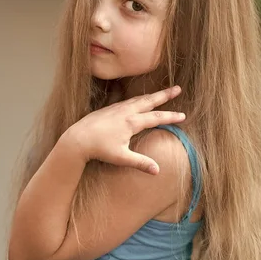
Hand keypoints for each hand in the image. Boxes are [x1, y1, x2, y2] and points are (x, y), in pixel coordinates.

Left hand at [65, 86, 184, 173]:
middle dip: (165, 95)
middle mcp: (126, 112)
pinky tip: (139, 100)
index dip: (171, 116)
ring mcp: (117, 108)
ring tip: (162, 93)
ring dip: (152, 95)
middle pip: (150, 101)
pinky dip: (139, 98)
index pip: (156, 117)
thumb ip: (140, 162)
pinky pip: (129, 100)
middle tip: (178, 88)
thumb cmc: (99, 149)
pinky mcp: (109, 108)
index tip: (183, 116)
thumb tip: (158, 171)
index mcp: (132, 122)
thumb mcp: (121, 158)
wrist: (77, 139)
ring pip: (139, 99)